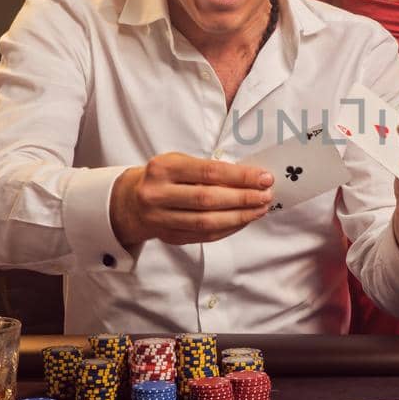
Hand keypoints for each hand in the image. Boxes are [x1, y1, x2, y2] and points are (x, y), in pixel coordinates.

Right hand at [109, 153, 272, 246]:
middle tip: (266, 196)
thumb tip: (251, 179)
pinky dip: (228, 229)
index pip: (209, 172)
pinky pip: (203, 236)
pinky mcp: (168, 236)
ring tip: (260, 210)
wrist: (132, 201)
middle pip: (208, 199)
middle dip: (243, 198)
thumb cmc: (165, 177)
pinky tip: (243, 221)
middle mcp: (158, 193)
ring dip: (239, 217)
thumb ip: (209, 170)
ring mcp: (160, 218)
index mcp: (163, 168)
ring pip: (206, 222)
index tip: (264, 178)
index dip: (240, 176)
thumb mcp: (180, 163)